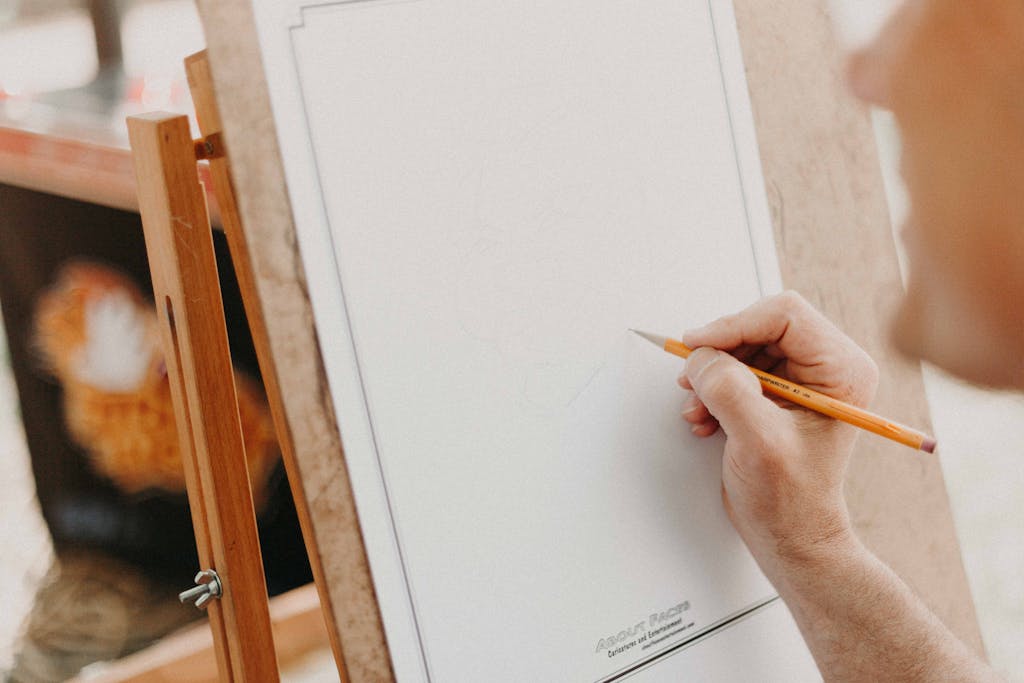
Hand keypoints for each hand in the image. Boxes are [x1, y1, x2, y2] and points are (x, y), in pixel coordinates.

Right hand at [678, 291, 878, 583]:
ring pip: (744, 345)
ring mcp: (802, 379)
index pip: (784, 315)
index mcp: (842, 370)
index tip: (697, 346)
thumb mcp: (758, 442)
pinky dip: (714, 388)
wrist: (791, 535)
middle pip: (760, 325)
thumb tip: (701, 357)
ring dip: (713, 374)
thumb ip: (729, 391)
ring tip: (698, 408)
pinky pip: (738, 367)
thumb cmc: (790, 499)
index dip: (734, 324)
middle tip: (693, 380)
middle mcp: (826, 366)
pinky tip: (705, 417)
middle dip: (720, 353)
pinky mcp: (778, 392)